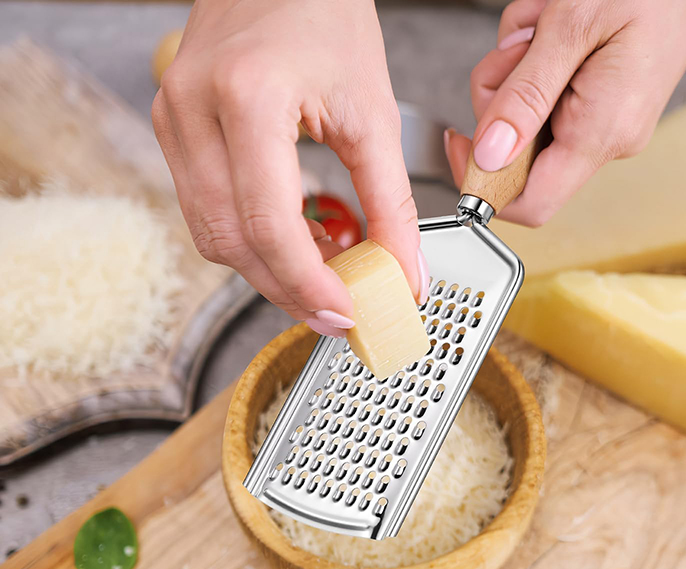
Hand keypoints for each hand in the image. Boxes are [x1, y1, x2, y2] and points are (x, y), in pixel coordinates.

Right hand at [152, 0, 426, 337]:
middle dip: (288, 289)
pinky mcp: (173, 129)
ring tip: (324, 271)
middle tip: (338, 310)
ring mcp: (173, 120)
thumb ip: (391, 202)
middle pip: (233, 242)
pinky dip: (253, 240)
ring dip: (269, 269)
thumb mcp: (373, 111)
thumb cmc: (325, 14)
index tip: (345, 315)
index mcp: (248, 99)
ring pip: (213, 236)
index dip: (307, 285)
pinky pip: (208, 211)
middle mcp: (194, 110)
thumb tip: (406, 272)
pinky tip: (296, 238)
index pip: (268, 225)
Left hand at [445, 0, 685, 225]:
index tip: (461, 145)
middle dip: (500, 99)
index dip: (484, 187)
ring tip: (544, 25)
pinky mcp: (601, 103)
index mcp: (601, 133)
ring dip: (516, 69)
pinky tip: (553, 26)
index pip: (531, 204)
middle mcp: (605, 138)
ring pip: (525, 118)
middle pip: (518, 154)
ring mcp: (604, 122)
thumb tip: (488, 156)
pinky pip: (546, 96)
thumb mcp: (572, 27)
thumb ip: (524, 96)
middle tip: (518, 48)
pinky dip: (535, 60)